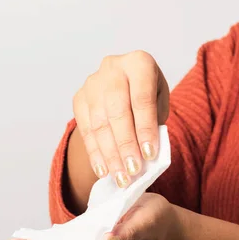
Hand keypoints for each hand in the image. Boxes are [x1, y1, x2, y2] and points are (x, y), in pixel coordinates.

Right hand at [73, 51, 169, 187]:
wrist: (123, 85)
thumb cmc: (147, 95)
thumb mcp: (160, 101)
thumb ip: (154, 123)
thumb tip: (146, 155)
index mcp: (139, 62)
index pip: (141, 98)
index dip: (145, 128)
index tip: (150, 155)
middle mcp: (112, 68)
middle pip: (117, 111)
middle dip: (125, 145)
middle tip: (132, 170)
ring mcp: (92, 83)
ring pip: (99, 123)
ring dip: (110, 154)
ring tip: (120, 177)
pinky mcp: (79, 98)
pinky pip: (85, 130)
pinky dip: (95, 154)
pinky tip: (103, 171)